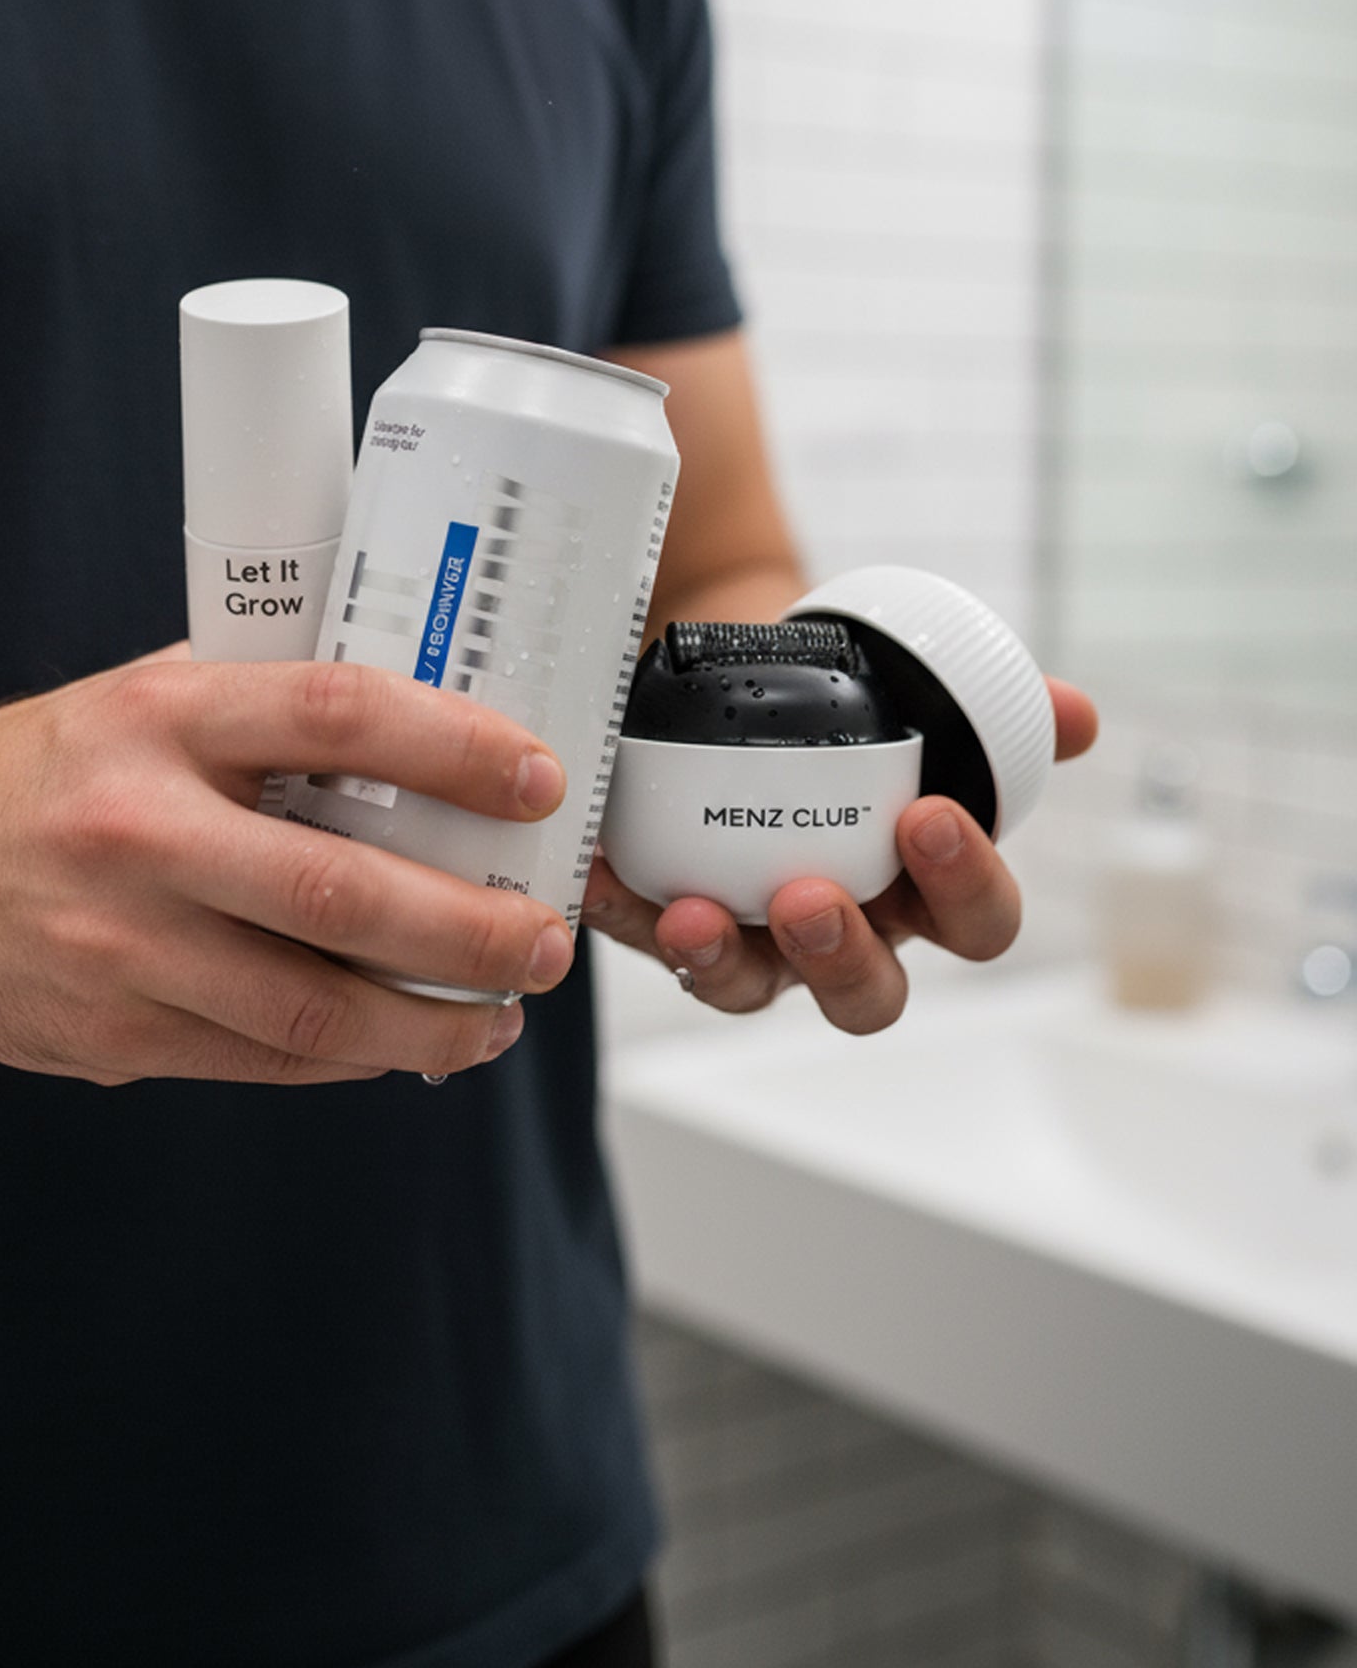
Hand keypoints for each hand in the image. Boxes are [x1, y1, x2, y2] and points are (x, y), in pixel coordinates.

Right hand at [0, 653, 573, 1084]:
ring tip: (495, 1017)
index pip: (335, 718)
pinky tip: (399, 1044)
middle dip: (471, 932)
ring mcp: (121, 949)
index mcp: (158, 720)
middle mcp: (138, 833)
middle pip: (339, 894)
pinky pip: (261, 1063)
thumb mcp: (144, 698)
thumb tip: (431, 725)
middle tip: (545, 943)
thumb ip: (265, 712)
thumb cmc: (43, 774)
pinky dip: (347, 1061)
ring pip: (309, 1014)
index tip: (538, 782)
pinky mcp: (112, 1039)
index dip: (454, 749)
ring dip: (428, 1027)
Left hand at [583, 678, 1097, 1032]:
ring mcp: (755, 937)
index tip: (929, 816)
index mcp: (926, 890)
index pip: (976, 925)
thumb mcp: (926, 701)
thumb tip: (1072, 714)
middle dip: (840, 956)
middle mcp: (846, 931)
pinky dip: (617, 904)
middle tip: (812, 897)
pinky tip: (594, 867)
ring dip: (721, 957)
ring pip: (747, 988)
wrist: (753, 674)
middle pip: (866, 993)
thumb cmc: (856, 713)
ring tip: (693, 911)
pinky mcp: (668, 916)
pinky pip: (641, 933)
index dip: (964, 888)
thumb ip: (1004, 713)